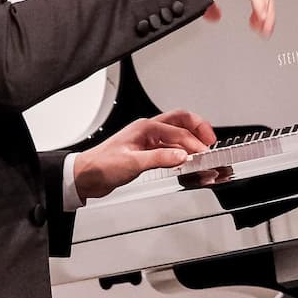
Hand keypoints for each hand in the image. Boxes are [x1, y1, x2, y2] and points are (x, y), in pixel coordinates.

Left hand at [72, 110, 216, 200]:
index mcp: (145, 128)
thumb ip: (160, 158)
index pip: (178, 131)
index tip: (204, 154)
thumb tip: (181, 155)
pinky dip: (181, 152)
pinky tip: (185, 160)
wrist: (86, 176)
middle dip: (198, 129)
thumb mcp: (133, 163)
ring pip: (176, 134)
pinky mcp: (146, 153)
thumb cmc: (102, 165)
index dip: (194, 143)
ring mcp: (147, 141)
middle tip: (211, 141)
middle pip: (181, 121)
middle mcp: (148, 131)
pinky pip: (169, 147)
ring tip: (202, 152)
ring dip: (190, 141)